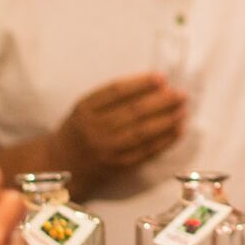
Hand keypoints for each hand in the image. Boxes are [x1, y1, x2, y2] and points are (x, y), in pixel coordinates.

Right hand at [53, 72, 187, 185]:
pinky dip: (165, 140)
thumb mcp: (84, 108)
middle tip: (180, 94)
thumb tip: (151, 85)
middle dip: (161, 101)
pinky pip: (147, 152)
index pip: (116, 92)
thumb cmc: (78, 130)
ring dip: (167, 120)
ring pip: (142, 132)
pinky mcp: (119, 166)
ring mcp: (108, 150)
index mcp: (85, 109)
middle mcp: (96, 129)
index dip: (141, 84)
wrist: (61, 165)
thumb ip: (110, 97)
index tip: (161, 78)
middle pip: (133, 112)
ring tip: (183, 110)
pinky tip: (178, 130)